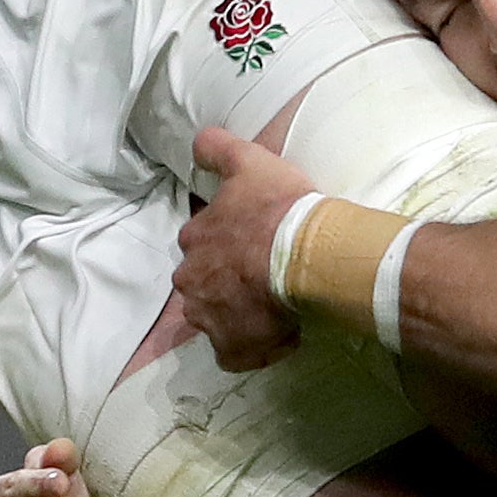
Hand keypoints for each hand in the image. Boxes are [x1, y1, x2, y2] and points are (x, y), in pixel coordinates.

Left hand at [172, 126, 315, 372]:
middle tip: (262, 278)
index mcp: (194, 238)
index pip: (200, 244)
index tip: (250, 245)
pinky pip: (234, 354)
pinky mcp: (231, 346)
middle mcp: (191, 280)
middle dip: (225, 284)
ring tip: (273, 308)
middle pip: (202, 284)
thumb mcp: (248, 162)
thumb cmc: (277, 207)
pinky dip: (249, 349)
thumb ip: (217, 148)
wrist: (305, 253)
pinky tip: (274, 337)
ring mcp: (208, 316)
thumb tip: (196, 142)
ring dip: (237, 316)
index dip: (225, 245)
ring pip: (215, 319)